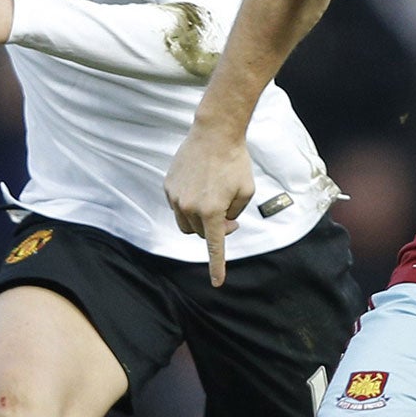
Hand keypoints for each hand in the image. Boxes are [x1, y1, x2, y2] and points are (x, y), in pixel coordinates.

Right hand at [165, 125, 255, 285]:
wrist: (214, 133)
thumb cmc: (235, 162)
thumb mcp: (246, 191)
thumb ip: (235, 214)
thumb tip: (223, 225)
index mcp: (211, 211)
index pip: (214, 246)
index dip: (216, 266)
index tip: (217, 283)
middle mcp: (190, 207)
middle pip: (201, 234)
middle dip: (215, 230)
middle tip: (228, 216)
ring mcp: (176, 197)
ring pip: (186, 224)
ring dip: (200, 221)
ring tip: (214, 201)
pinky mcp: (168, 187)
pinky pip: (178, 207)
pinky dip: (189, 205)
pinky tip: (201, 187)